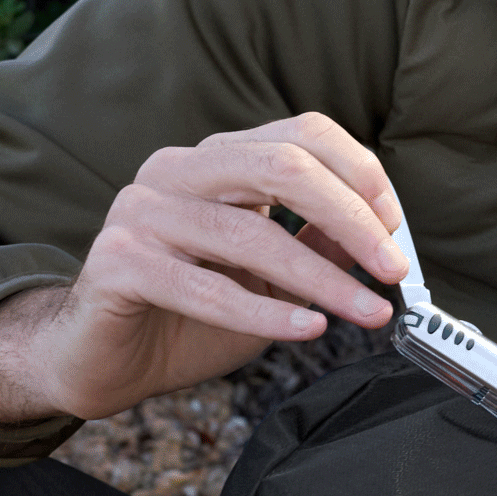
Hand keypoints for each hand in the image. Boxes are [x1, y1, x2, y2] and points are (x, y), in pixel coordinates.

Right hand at [0, 113, 405, 424]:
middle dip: (351, 217)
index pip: (301, 135)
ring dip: (322, 279)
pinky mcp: (118, 262)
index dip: (359, 176)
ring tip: (367, 313)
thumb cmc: (185, 316)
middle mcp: (176, 172)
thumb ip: (315, 246)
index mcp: (216, 162)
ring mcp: (141, 212)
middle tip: (394, 269)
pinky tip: (306, 329)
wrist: (100, 360)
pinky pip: (203, 286)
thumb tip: (383, 235)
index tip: (396, 231)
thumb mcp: (270, 280)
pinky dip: (263, 311)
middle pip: (281, 165)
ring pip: (249, 233)